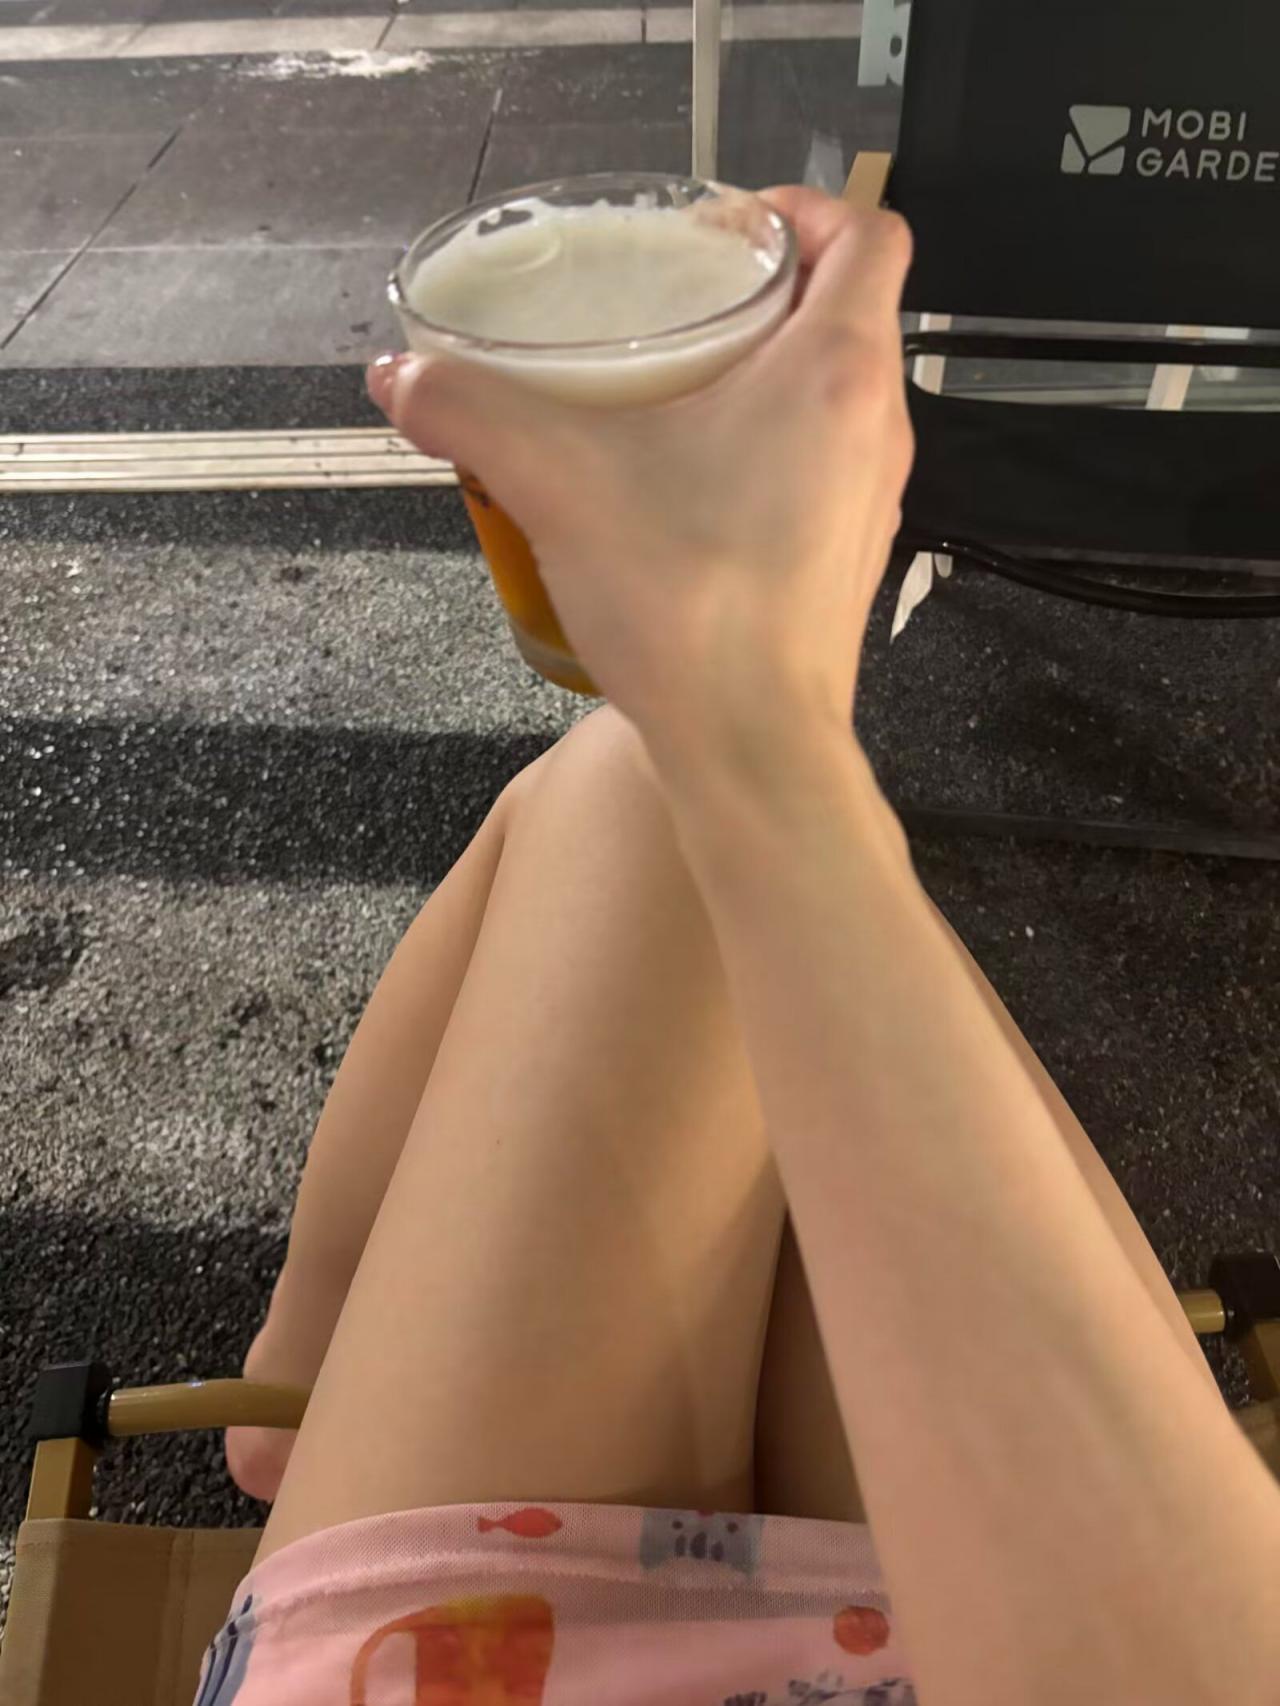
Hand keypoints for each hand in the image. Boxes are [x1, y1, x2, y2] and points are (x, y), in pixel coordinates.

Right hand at [369, 188, 913, 755]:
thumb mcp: (559, 484)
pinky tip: (682, 489)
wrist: (753, 752)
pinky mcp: (847, 562)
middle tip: (676, 302)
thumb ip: (471, 412)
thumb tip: (399, 375)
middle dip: (764, 290)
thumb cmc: (689, 604)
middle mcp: (877, 427)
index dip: (804, 207)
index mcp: (837, 370)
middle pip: (847, 311)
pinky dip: (765, 451)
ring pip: (833, 398)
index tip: (725, 229)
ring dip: (764, 375)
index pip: (869, 234)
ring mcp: (870, 502)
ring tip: (669, 393)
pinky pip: (819, 470)